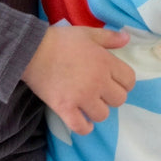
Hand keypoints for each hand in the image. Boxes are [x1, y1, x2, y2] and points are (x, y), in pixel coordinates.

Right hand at [21, 23, 135, 135]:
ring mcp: (82, 97)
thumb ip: (109, 37)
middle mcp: (98, 82)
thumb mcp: (87, 33)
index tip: (113, 82)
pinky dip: (84, 127)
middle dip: (111, 97)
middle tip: (99, 92)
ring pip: (103, 115)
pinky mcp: (65, 108)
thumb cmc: (60, 40)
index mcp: (105, 63)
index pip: (129, 80)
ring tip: (88, 105)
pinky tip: (83, 122)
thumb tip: (127, 38)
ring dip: (97, 111)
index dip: (124, 82)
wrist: (31, 50)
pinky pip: (81, 127)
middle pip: (119, 100)